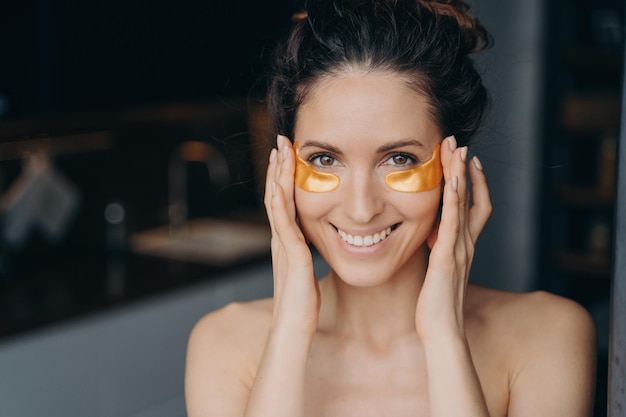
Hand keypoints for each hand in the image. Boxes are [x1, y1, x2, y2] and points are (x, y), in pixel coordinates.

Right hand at [264, 135, 319, 334]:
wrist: (293, 332)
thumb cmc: (303, 309)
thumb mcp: (305, 277)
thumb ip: (306, 261)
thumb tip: (315, 252)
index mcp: (287, 244)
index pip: (284, 203)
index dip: (284, 179)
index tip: (288, 157)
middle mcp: (281, 240)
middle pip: (276, 196)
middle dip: (278, 168)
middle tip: (281, 142)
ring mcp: (283, 246)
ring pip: (277, 202)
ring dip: (278, 175)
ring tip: (280, 150)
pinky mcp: (291, 254)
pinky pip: (282, 221)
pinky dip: (280, 199)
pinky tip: (281, 181)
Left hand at [416, 136, 491, 337]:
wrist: (441, 329)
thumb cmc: (436, 304)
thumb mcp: (439, 270)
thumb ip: (440, 251)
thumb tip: (432, 236)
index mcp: (463, 246)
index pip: (475, 207)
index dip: (474, 183)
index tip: (466, 161)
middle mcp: (467, 243)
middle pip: (474, 197)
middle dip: (466, 169)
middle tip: (460, 143)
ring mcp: (460, 248)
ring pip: (465, 204)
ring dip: (461, 175)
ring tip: (457, 149)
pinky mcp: (448, 256)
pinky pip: (453, 222)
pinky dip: (454, 199)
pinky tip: (451, 180)